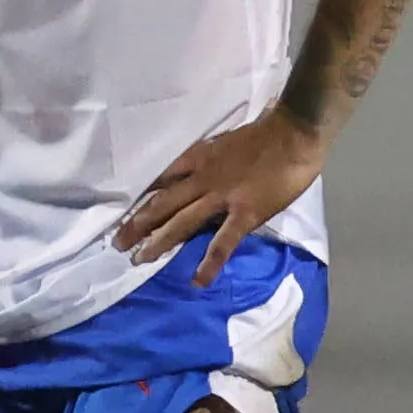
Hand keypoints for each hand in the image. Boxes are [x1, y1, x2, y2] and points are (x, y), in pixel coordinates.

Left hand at [112, 108, 328, 286]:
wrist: (294, 131)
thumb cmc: (268, 132)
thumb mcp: (228, 141)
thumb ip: (213, 157)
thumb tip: (207, 167)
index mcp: (200, 158)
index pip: (162, 179)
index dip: (142, 196)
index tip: (124, 210)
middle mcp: (203, 178)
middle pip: (163, 203)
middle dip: (138, 224)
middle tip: (118, 243)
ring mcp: (222, 197)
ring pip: (182, 222)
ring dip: (159, 242)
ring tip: (139, 260)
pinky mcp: (245, 213)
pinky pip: (223, 241)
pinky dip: (210, 262)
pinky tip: (198, 280)